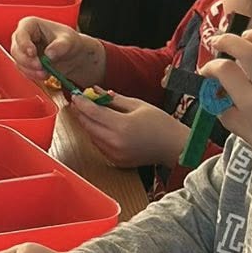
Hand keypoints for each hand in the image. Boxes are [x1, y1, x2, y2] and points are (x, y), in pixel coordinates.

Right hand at [9, 16, 104, 88]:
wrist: (71, 54)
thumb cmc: (67, 41)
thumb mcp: (68, 40)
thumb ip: (59, 46)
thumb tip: (49, 54)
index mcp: (30, 25)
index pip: (21, 33)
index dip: (24, 44)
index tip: (32, 53)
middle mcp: (23, 37)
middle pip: (16, 50)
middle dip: (27, 61)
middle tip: (40, 67)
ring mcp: (23, 51)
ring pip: (18, 62)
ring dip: (31, 70)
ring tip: (45, 73)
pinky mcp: (25, 63)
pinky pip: (24, 70)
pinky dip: (33, 75)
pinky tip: (44, 75)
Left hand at [71, 93, 189, 168]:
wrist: (175, 147)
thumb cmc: (161, 124)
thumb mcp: (138, 105)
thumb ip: (114, 99)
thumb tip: (96, 91)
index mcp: (121, 126)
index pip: (92, 112)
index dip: (82, 102)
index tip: (77, 95)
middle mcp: (115, 143)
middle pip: (88, 125)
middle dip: (81, 112)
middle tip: (80, 102)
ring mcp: (115, 155)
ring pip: (91, 136)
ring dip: (89, 124)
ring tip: (93, 112)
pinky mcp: (116, 162)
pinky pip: (99, 146)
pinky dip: (97, 135)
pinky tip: (104, 127)